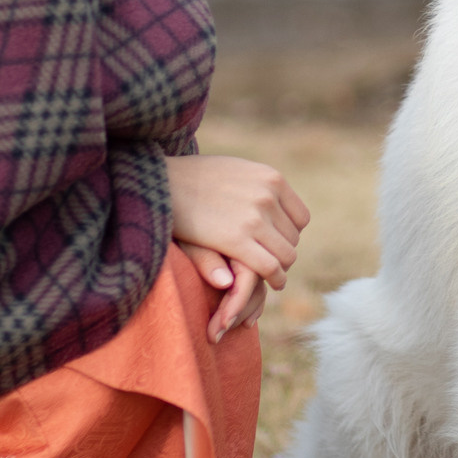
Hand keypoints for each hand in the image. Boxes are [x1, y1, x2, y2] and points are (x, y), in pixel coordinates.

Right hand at [165, 155, 308, 342]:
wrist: (159, 182)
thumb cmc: (190, 179)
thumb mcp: (231, 174)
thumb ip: (256, 190)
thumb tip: (271, 209)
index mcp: (270, 177)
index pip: (299, 217)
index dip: (288, 235)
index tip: (274, 246)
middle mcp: (268, 195)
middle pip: (292, 237)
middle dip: (281, 252)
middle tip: (267, 264)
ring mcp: (254, 217)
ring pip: (286, 254)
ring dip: (279, 267)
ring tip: (269, 276)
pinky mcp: (237, 239)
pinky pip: (271, 266)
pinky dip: (275, 278)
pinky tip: (271, 283)